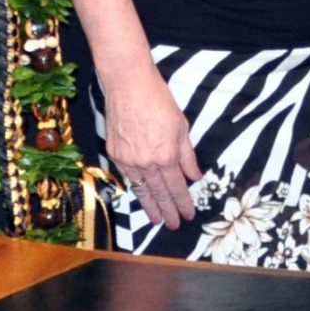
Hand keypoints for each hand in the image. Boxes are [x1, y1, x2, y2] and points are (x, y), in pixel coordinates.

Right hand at [98, 61, 201, 230]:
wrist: (129, 85)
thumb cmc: (159, 100)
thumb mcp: (181, 127)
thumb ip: (187, 155)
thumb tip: (194, 176)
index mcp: (166, 155)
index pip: (177, 187)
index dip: (183, 203)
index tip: (188, 215)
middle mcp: (146, 162)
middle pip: (159, 193)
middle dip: (168, 211)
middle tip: (173, 225)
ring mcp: (128, 159)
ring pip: (141, 189)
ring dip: (149, 206)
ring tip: (156, 219)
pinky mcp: (114, 154)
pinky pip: (127, 177)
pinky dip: (135, 188)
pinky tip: (140, 195)